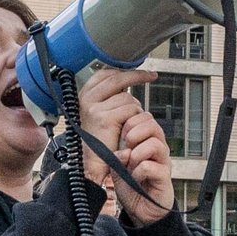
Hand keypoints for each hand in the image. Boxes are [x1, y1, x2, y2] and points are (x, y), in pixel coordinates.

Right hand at [78, 68, 155, 182]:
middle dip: (137, 75)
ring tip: (127, 124)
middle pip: (117, 78)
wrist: (93, 165)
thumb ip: (110, 97)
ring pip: (127, 98)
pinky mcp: (104, 118)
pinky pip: (130, 110)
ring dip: (134, 109)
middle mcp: (86, 100)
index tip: (139, 70)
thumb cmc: (100, 141)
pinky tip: (128, 129)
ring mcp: (94, 108)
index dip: (123, 70)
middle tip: (152, 76)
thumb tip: (126, 78)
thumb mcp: (101, 114)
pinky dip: (134, 119)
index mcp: (84, 96)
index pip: (105, 74)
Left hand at [112, 110, 175, 225]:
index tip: (122, 135)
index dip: (133, 122)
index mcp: (148, 143)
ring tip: (130, 164)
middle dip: (135, 132)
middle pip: (154, 126)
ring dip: (137, 153)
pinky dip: (138, 172)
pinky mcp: (164, 178)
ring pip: (155, 144)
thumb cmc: (132, 187)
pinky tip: (135, 179)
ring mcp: (163, 163)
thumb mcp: (118, 169)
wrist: (141, 211)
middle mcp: (159, 150)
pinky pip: (150, 166)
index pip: (147, 119)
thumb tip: (121, 150)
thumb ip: (117, 157)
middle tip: (127, 145)